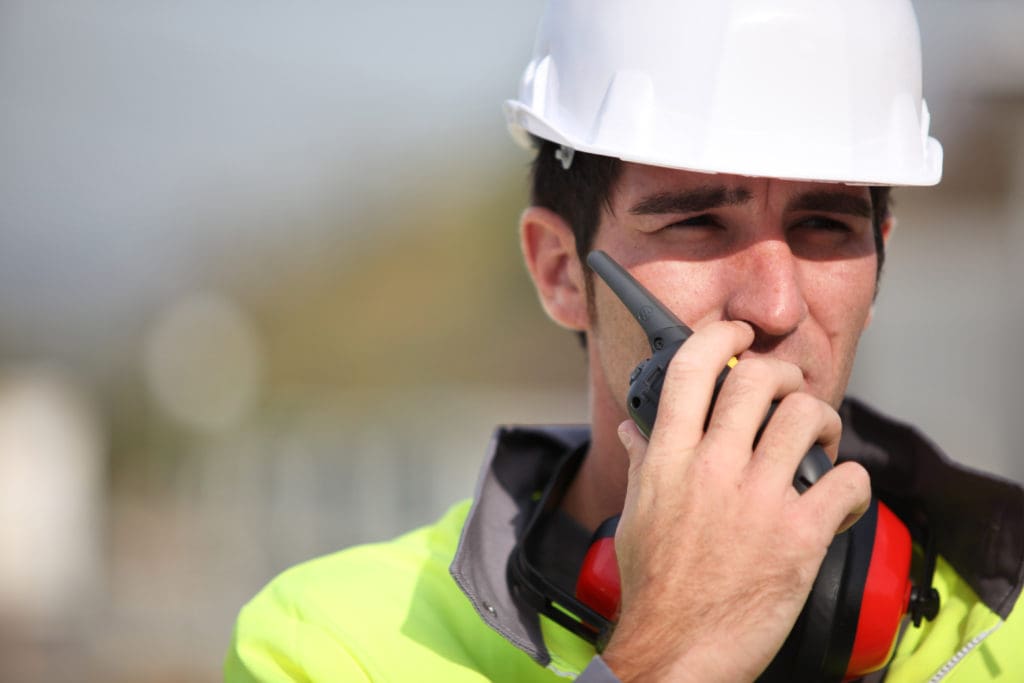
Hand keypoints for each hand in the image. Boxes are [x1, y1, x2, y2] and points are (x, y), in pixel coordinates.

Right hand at [600, 321, 870, 682]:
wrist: (676, 649)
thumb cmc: (654, 586)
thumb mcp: (636, 514)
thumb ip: (642, 461)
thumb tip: (633, 430)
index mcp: (668, 459)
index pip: (692, 369)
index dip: (720, 335)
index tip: (738, 333)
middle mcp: (713, 469)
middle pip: (759, 379)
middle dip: (782, 375)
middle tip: (788, 392)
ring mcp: (758, 501)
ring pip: (806, 418)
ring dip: (822, 420)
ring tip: (819, 439)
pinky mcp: (799, 537)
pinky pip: (847, 482)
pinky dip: (852, 483)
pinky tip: (840, 497)